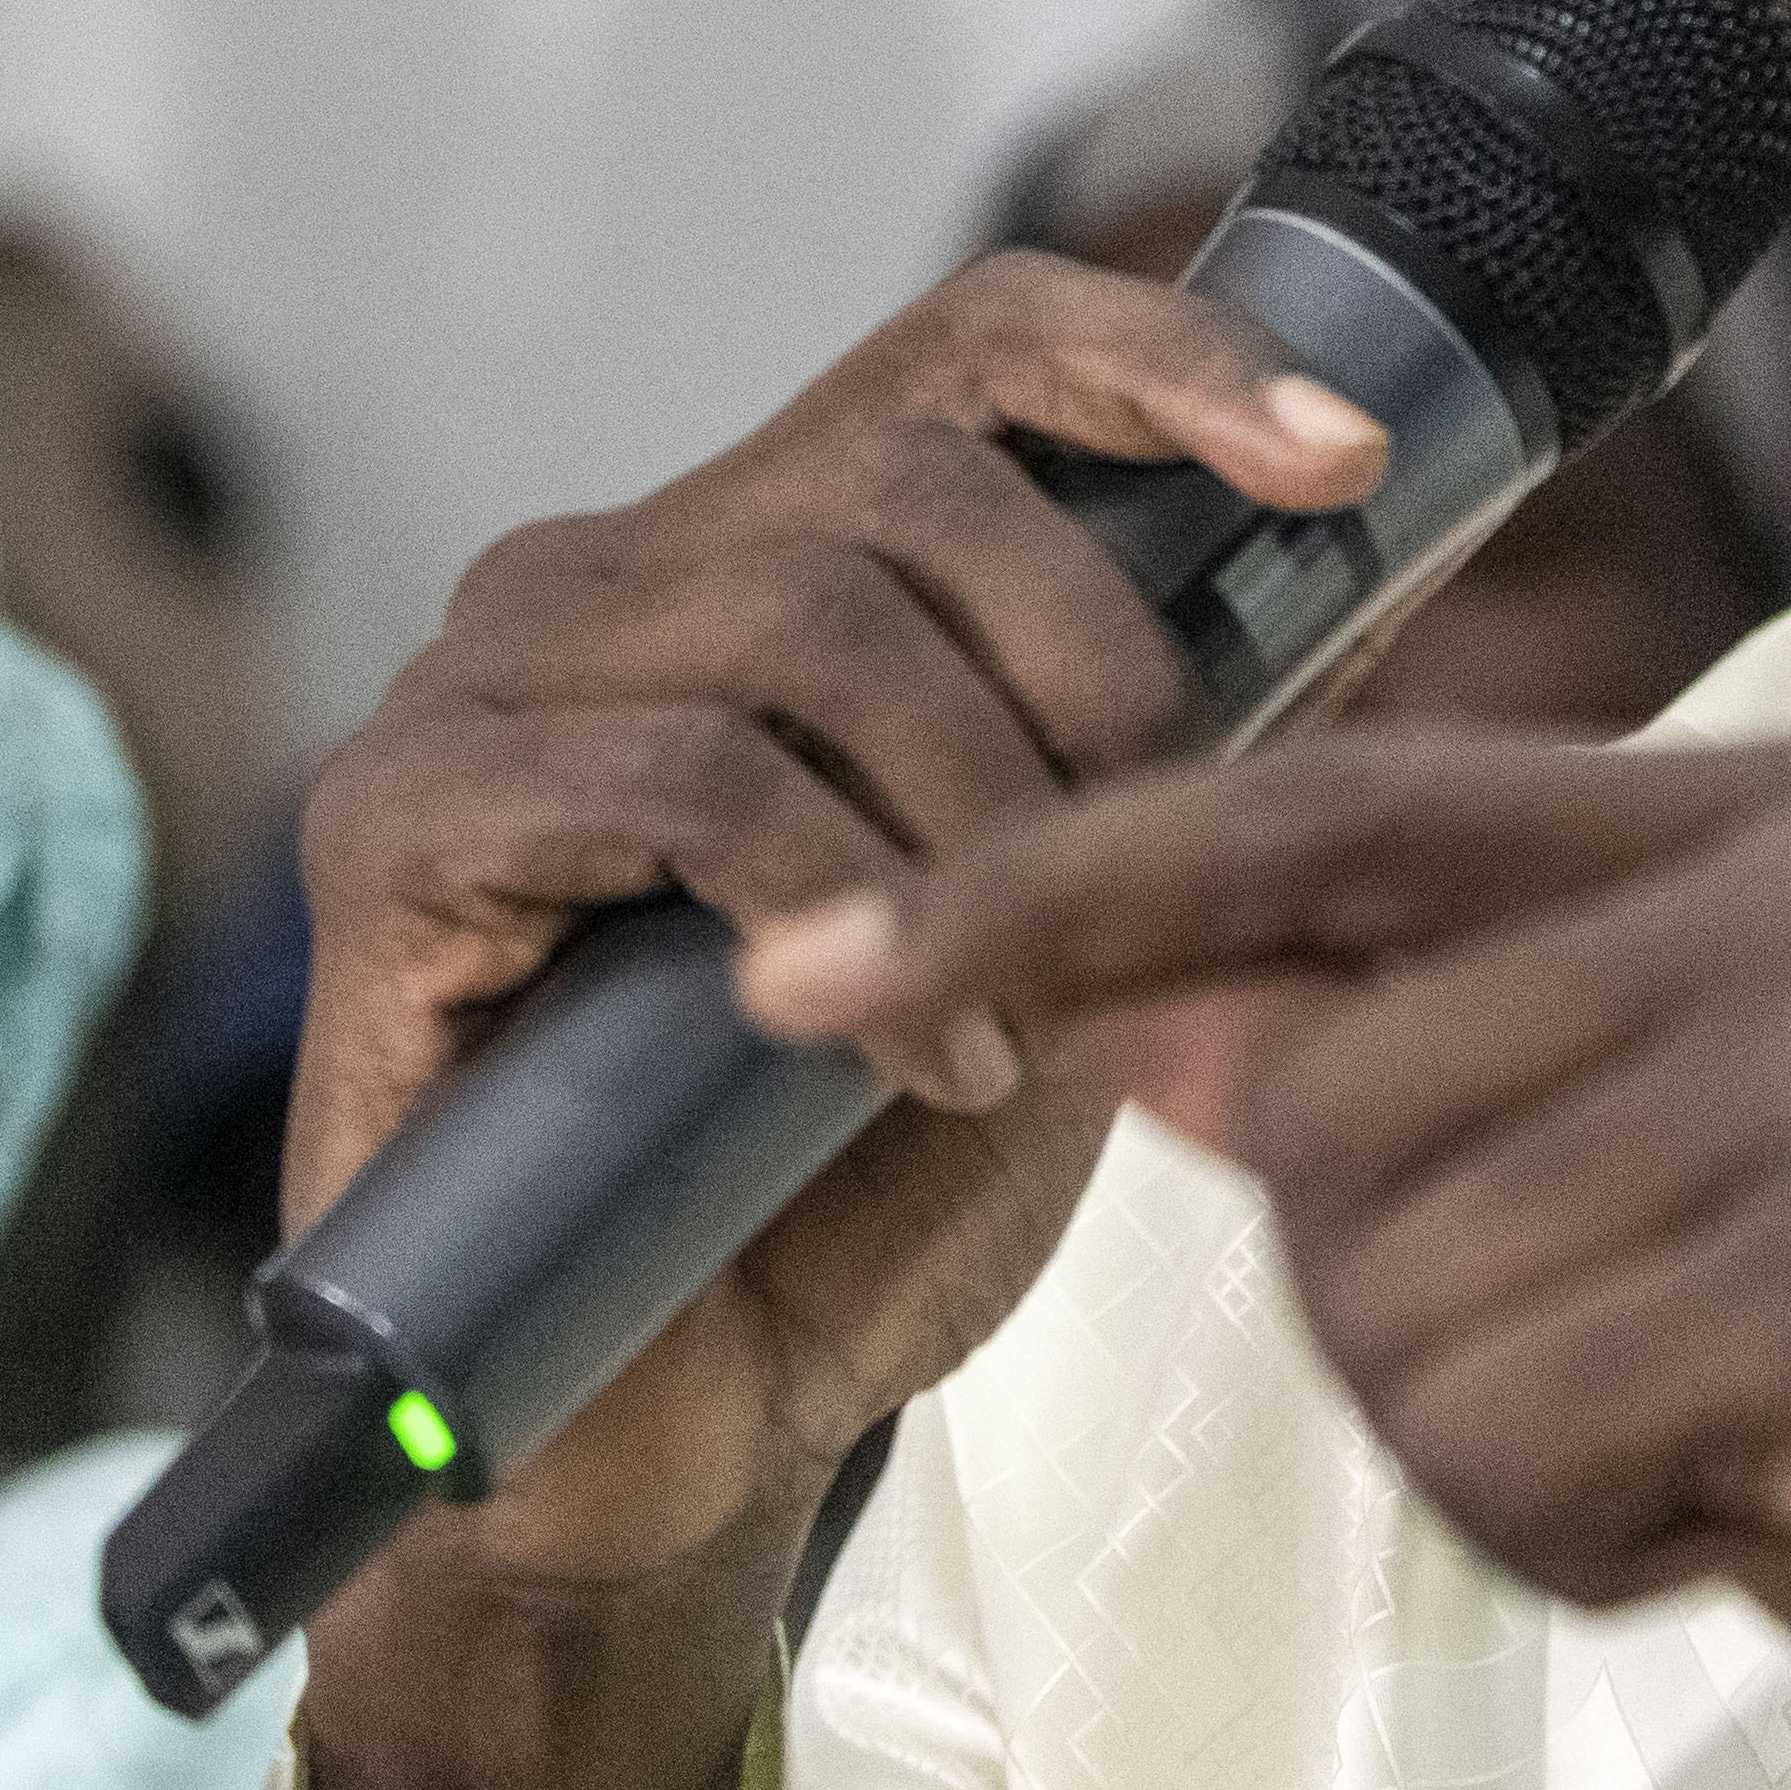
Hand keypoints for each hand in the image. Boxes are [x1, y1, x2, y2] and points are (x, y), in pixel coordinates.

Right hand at [283, 254, 1392, 1606]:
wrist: (678, 1447)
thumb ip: (1187, 746)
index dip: (1171, 359)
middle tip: (1160, 862)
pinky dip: (841, 906)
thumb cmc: (861, 1192)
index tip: (1348, 467)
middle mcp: (610, 575)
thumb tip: (1394, 566)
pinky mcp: (396, 824)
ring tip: (1037, 1013)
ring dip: (979, 814)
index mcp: (767, 557)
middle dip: (1098, 669)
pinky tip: (923, 1056)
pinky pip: (675, 775)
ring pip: (803, 618)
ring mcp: (482, 683)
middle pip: (908, 476)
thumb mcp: (1082, 933)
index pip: (973, 342)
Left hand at [774, 730, 1790, 1789]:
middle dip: (1424, 1323)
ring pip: (1387, 1282)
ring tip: (1755, 1461)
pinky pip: (1504, 1430)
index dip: (1052, 891)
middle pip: (1324, 1105)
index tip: (817, 975)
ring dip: (1513, 1447)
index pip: (1327, 811)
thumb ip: (1449, 1073)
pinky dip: (1593, 1537)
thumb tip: (1128, 1001)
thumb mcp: (1710, 1200)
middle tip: (1681, 1405)